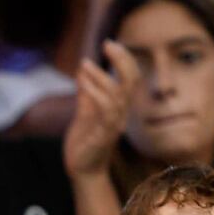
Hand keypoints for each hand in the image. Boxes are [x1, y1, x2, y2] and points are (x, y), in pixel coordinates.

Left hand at [64, 40, 136, 177]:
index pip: (130, 78)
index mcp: (119, 107)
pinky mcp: (103, 135)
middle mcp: (121, 114)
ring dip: (101, 76)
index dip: (124, 59)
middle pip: (131, 82)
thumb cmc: (85, 142)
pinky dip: (94, 94)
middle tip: (108, 44)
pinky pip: (104, 112)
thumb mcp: (84, 112)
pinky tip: (82, 83)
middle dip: (122, 60)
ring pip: (117, 96)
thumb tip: (83, 68)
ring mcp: (114, 125)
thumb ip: (85, 92)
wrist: (82, 170)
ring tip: (85, 63)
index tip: (111, 44)